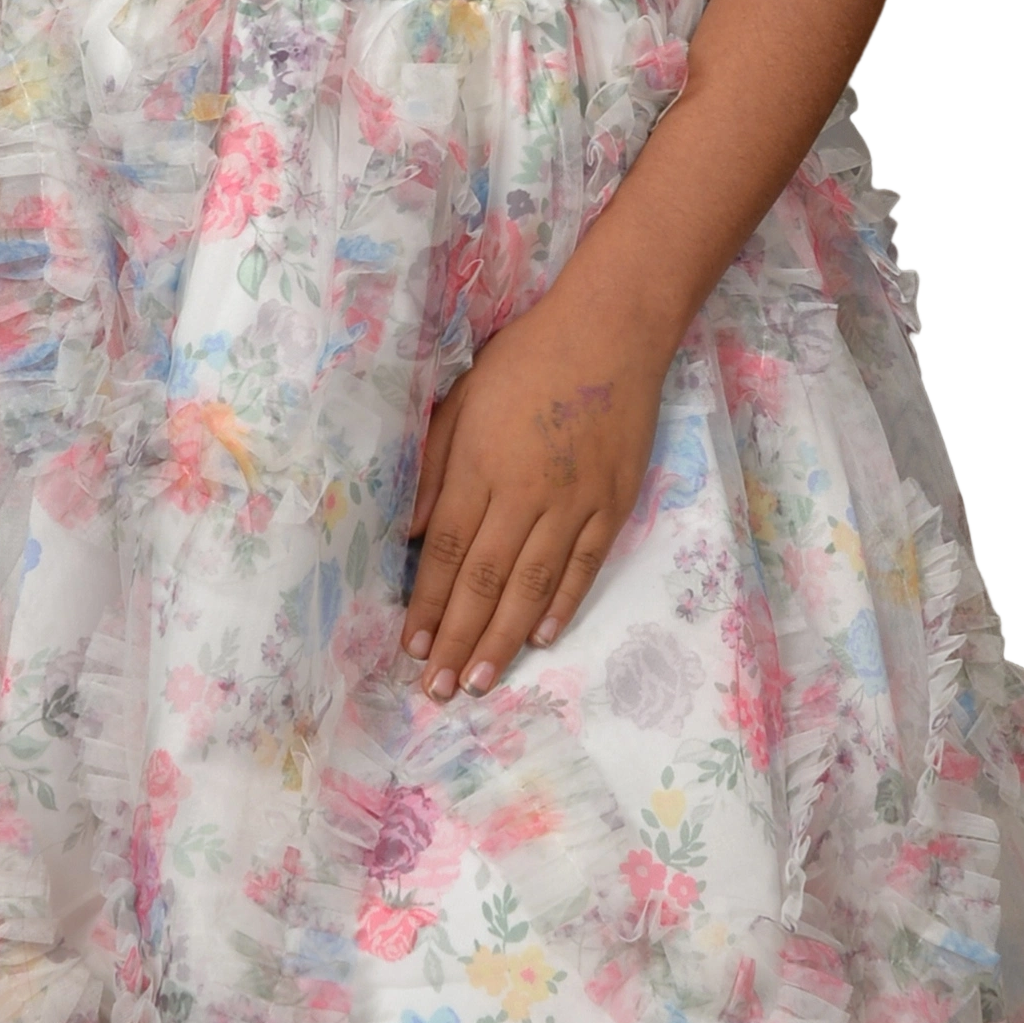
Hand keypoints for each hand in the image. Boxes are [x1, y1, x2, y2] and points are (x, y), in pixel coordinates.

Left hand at [400, 285, 668, 701]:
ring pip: (533, 586)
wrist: (610, 331)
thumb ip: (434, 463)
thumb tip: (414, 531)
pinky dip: (561, 606)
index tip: (410, 647)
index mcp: (481, 465)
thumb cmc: (525, 358)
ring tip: (481, 681)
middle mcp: (526, 492)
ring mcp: (574, 503)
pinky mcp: (613, 504)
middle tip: (439, 690)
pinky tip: (540, 638)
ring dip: (502, 639)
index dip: (427, 604)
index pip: (448, 551)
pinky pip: (583, 567)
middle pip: (486, 581)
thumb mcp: (461, 397)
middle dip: (458, 639)